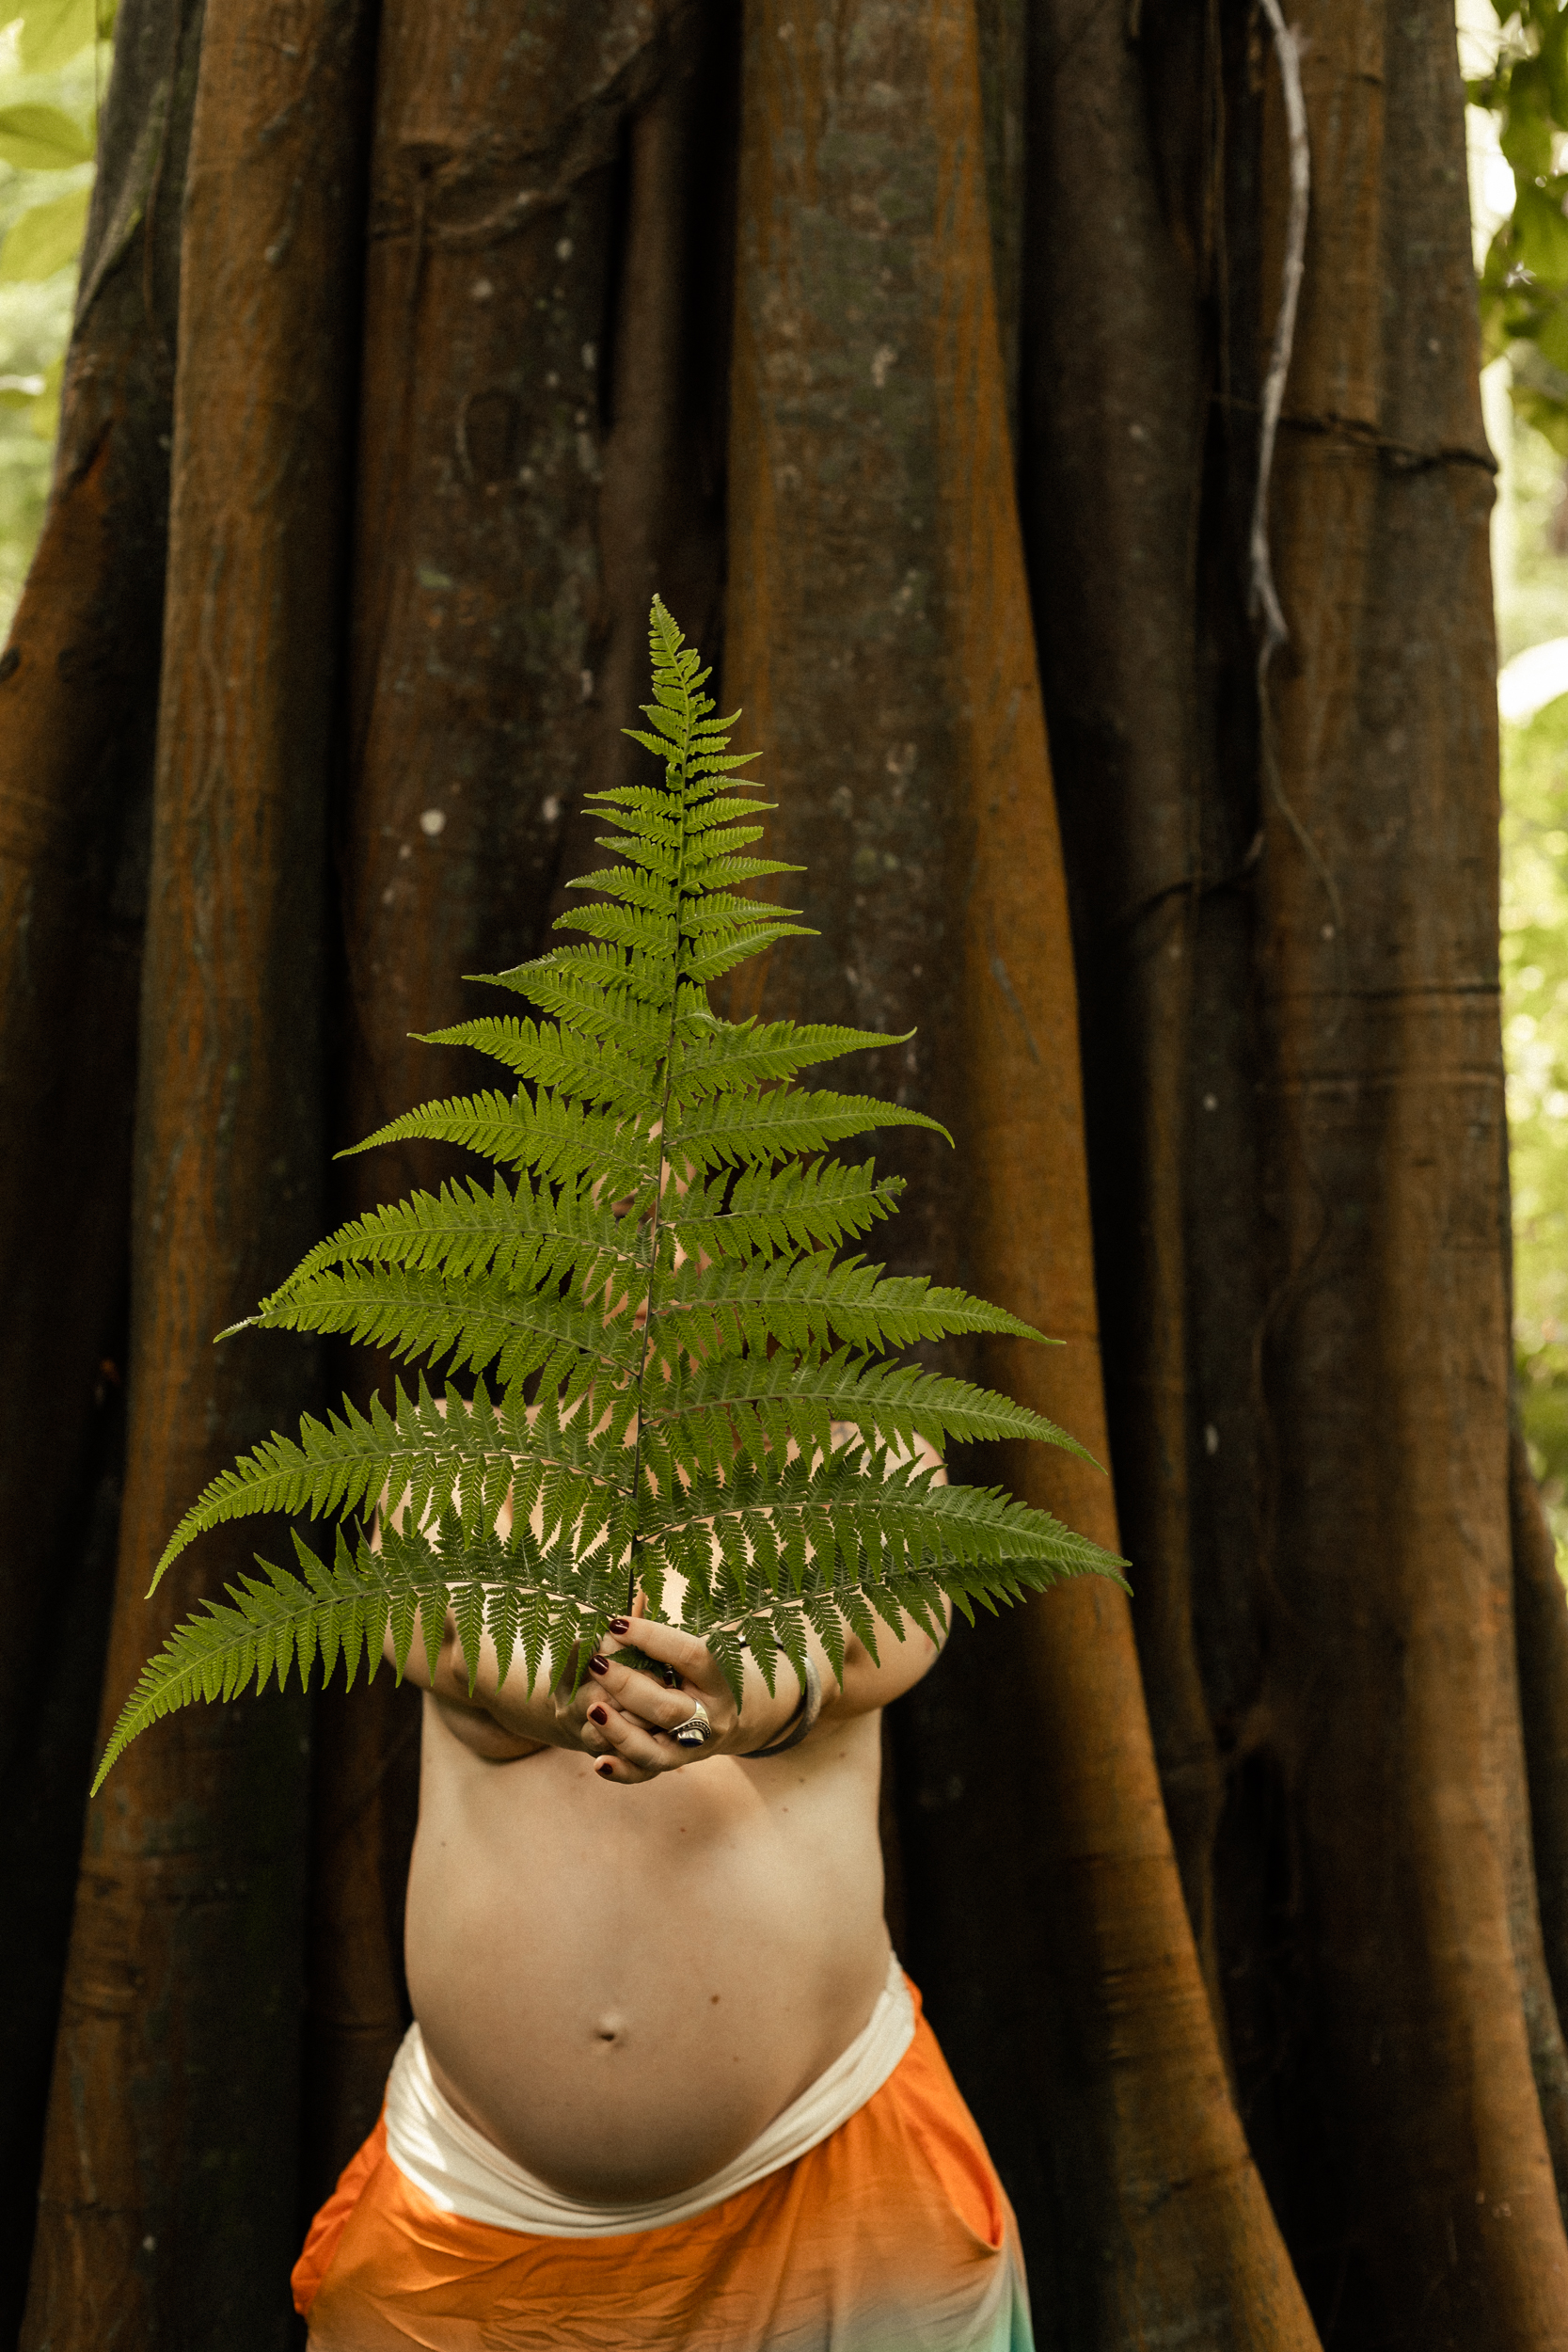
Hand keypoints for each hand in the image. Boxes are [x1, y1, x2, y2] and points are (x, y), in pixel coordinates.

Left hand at [571, 1615, 802, 1785]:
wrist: (724, 1717)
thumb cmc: (698, 1672)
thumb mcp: (690, 1651)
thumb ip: (661, 1634)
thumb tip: (631, 1599)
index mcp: (719, 1678)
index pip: (689, 1656)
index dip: (653, 1638)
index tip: (617, 1622)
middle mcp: (710, 1718)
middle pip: (667, 1707)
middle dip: (628, 1684)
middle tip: (598, 1663)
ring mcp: (691, 1748)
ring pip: (654, 1749)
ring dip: (619, 1730)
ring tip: (592, 1707)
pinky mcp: (673, 1767)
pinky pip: (645, 1774)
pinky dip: (621, 1771)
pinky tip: (598, 1763)